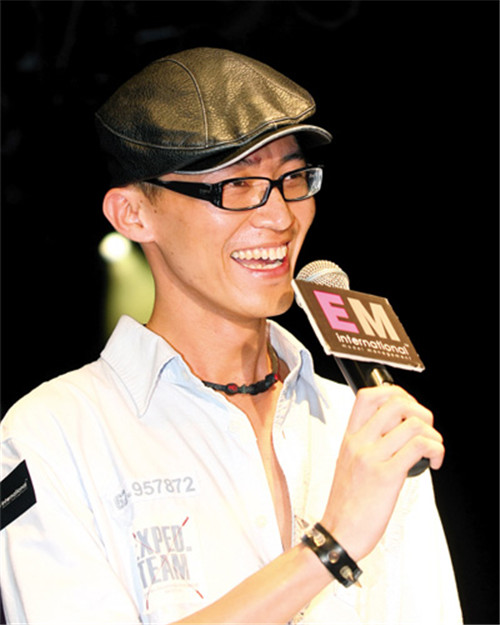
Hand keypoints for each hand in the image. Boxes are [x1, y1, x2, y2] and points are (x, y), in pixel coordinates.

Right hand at [321, 385, 443, 561]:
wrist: (339, 532)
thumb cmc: (347, 502)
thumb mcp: (349, 463)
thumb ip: (367, 443)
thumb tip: (397, 430)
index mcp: (349, 437)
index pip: (368, 396)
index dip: (395, 393)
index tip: (408, 410)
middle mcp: (359, 442)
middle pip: (395, 402)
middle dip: (421, 411)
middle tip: (425, 430)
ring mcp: (371, 457)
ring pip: (413, 423)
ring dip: (433, 434)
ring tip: (432, 450)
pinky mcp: (386, 476)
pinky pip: (419, 447)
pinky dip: (436, 450)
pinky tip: (433, 462)